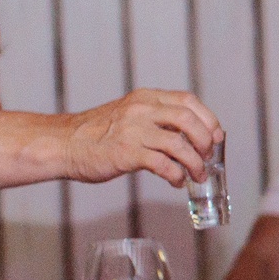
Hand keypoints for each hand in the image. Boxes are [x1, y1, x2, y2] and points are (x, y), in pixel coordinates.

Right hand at [65, 90, 221, 187]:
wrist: (62, 143)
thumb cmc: (97, 133)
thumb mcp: (129, 114)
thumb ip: (156, 118)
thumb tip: (189, 135)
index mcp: (145, 98)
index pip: (188, 100)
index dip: (208, 118)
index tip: (216, 136)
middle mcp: (141, 110)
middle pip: (189, 121)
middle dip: (206, 141)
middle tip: (207, 156)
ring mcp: (134, 131)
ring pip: (180, 145)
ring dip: (195, 163)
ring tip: (197, 175)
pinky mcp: (126, 153)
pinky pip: (163, 165)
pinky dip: (176, 175)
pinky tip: (177, 182)